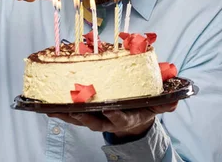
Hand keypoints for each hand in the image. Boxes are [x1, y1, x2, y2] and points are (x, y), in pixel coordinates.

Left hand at [47, 102, 176, 139]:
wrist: (131, 117)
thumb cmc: (141, 105)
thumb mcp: (154, 104)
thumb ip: (163, 103)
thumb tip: (174, 100)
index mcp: (125, 116)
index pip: (120, 117)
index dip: (115, 114)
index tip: (111, 108)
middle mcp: (107, 120)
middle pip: (94, 120)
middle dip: (84, 116)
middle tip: (75, 109)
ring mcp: (94, 119)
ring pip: (78, 118)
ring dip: (65, 113)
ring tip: (52, 107)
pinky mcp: (84, 115)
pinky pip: (69, 114)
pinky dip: (59, 109)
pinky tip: (47, 105)